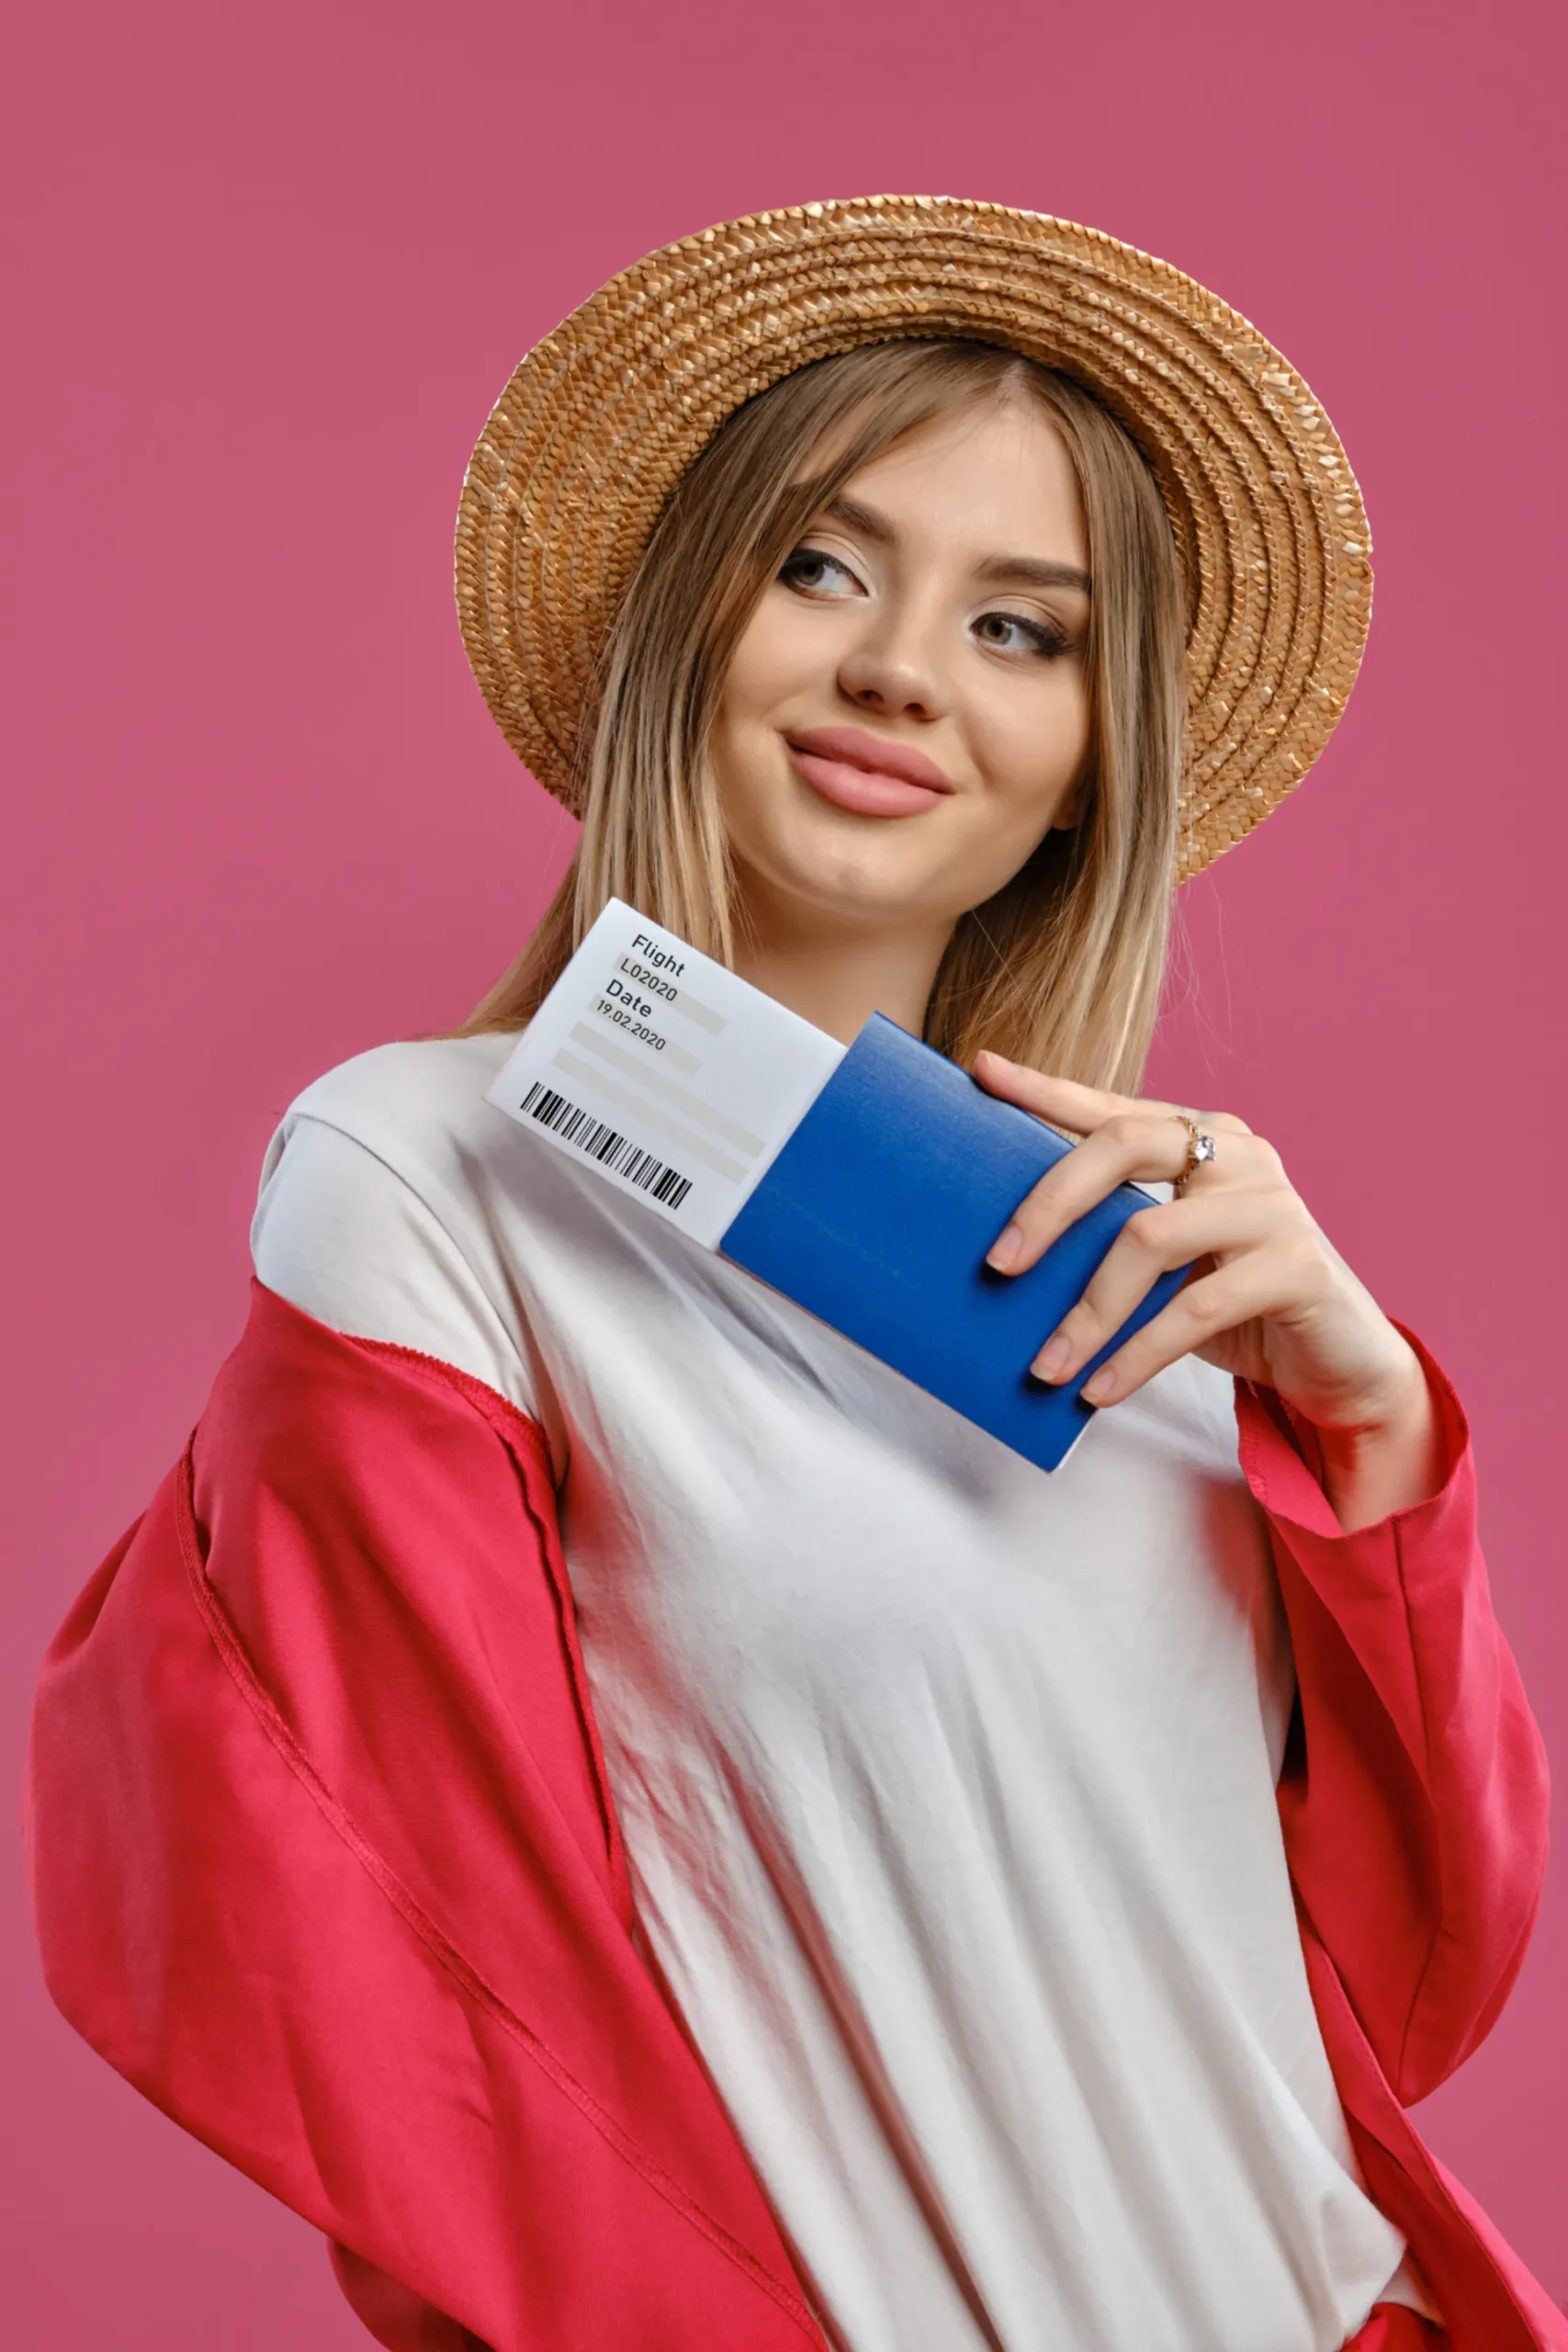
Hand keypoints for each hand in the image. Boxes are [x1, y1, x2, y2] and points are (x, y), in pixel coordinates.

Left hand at [974, 1054, 1443, 1530]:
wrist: (1341, 1362)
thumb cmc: (1234, 1304)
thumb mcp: (1168, 1262)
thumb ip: (1111, 1234)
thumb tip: (1007, 1255)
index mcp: (1202, 1136)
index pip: (1111, 1106)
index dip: (1045, 1090)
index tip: (982, 1071)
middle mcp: (1239, 1154)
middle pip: (1123, 1146)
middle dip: (1048, 1204)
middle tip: (997, 1265)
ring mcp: (1272, 1204)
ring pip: (1149, 1239)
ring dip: (1087, 1313)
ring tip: (1045, 1367)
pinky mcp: (1297, 1267)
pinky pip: (1194, 1309)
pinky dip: (1136, 1355)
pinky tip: (1098, 1390)